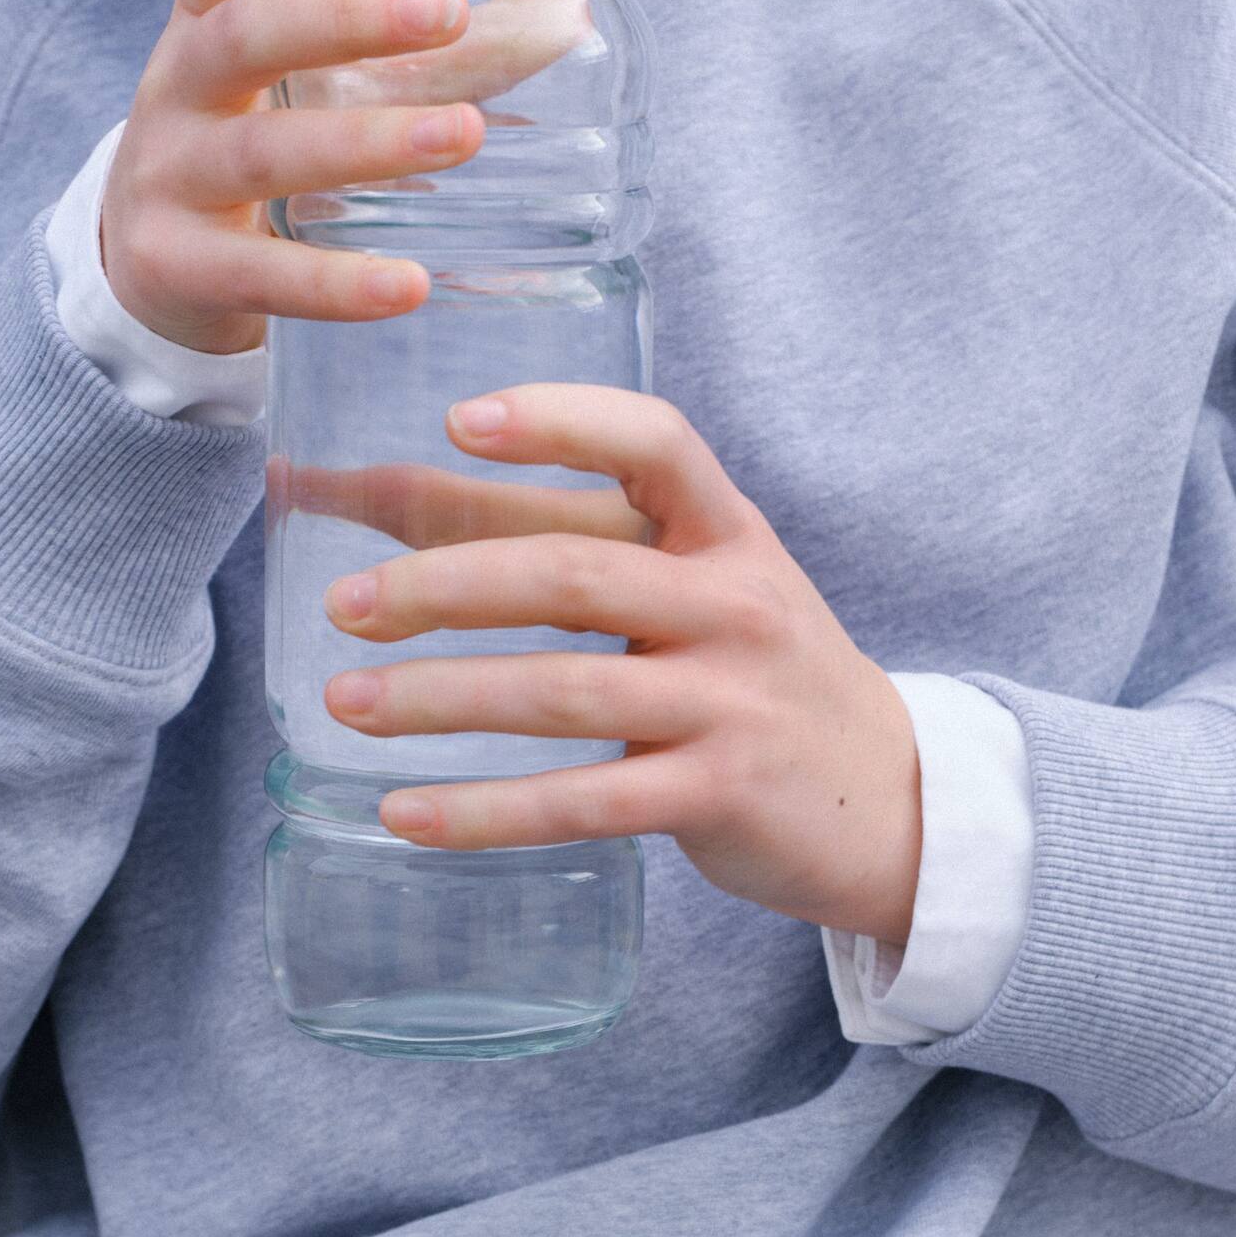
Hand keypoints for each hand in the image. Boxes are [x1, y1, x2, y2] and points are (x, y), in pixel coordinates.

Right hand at [99, 0, 590, 353]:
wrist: (146, 266)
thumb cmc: (254, 141)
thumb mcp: (302, 78)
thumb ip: (411, 45)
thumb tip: (571, 3)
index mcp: (208, 17)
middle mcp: (178, 86)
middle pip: (249, 34)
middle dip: (347, 17)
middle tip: (451, 12)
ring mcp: (170, 178)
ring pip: (265, 154)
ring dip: (367, 144)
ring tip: (464, 137)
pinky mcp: (178, 267)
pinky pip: (265, 276)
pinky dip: (339, 283)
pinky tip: (408, 284)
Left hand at [317, 386, 922, 945]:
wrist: (891, 802)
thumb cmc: (756, 675)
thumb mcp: (702, 588)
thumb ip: (576, 545)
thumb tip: (388, 498)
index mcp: (729, 531)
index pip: (654, 443)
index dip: (558, 421)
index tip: (456, 422)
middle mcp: (736, 604)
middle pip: (572, 574)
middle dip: (443, 585)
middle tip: (344, 605)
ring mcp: (731, 702)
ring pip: (563, 692)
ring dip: (440, 698)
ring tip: (346, 702)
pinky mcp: (719, 795)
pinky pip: (583, 801)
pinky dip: (485, 811)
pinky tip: (406, 815)